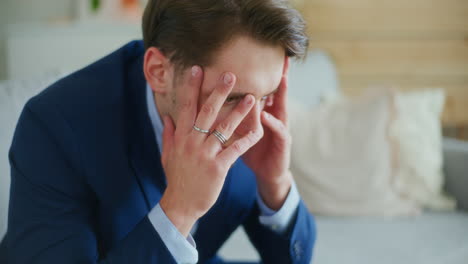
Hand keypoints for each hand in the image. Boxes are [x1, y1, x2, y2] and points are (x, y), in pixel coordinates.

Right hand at [159, 66, 261, 235]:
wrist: (181, 204)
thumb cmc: (176, 178)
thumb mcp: (168, 155)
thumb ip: (169, 135)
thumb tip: (168, 117)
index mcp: (181, 137)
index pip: (186, 106)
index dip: (191, 87)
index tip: (197, 69)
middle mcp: (192, 142)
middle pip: (207, 111)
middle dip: (219, 92)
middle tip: (231, 75)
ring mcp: (205, 154)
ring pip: (224, 128)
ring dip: (239, 111)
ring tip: (252, 98)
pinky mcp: (218, 167)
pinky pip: (235, 150)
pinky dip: (247, 140)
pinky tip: (258, 130)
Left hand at [243, 58, 292, 209]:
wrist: (266, 175)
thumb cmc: (252, 151)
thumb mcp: (241, 130)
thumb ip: (233, 114)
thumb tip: (215, 100)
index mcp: (262, 113)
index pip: (262, 89)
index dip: (262, 74)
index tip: (260, 54)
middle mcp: (274, 117)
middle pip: (277, 93)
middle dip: (281, 76)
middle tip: (283, 58)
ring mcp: (280, 129)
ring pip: (282, 108)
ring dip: (281, 94)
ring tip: (281, 79)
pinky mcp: (282, 144)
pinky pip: (278, 131)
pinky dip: (272, 123)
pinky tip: (266, 115)